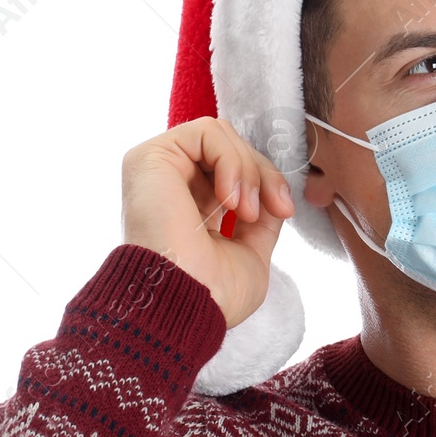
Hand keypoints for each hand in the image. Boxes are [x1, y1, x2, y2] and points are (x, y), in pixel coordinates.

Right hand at [121, 117, 294, 324]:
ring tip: (246, 211)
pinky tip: (229, 200)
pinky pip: (207, 131)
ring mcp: (160, 170)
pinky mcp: (151, 157)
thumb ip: (261, 220)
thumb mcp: (251, 255)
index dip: (267, 181)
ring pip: (222, 137)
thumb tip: (275, 196)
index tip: (284, 210)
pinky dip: (231, 160)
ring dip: (248, 170)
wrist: (185, 305)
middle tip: (275, 208)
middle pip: (232, 150)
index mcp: (192, 210)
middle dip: (264, 174)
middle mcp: (173, 187)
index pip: (235, 171)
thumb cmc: (212, 296)